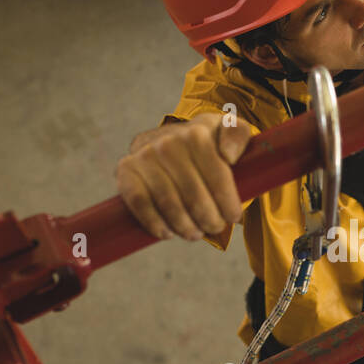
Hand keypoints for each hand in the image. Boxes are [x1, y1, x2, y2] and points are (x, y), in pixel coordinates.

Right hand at [116, 112, 252, 240]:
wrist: (171, 140)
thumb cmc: (207, 142)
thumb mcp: (229, 130)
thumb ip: (237, 134)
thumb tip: (228, 156)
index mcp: (196, 134)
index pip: (218, 177)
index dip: (228, 203)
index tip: (234, 217)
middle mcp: (168, 143)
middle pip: (194, 195)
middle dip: (209, 219)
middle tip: (214, 227)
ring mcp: (145, 156)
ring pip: (169, 203)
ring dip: (185, 226)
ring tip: (195, 233)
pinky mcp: (126, 170)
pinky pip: (139, 202)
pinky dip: (154, 222)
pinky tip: (167, 233)